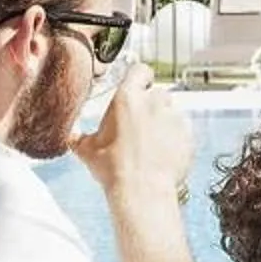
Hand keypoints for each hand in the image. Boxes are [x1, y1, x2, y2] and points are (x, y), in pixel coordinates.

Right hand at [71, 62, 190, 206]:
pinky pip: (183, 130)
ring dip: (164, 121)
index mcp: (128, 98)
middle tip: (139, 126)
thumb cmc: (114, 168)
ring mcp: (174, 117)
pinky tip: (163, 153)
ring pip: (171, 111)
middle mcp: (154, 102)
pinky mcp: (188, 134)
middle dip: (150, 106)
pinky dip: (176, 138)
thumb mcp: (87, 150)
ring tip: (152, 143)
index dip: (139, 78)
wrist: (141, 190)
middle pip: (157, 93)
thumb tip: (72, 136)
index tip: (138, 86)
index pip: (140, 71)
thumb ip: (79, 137)